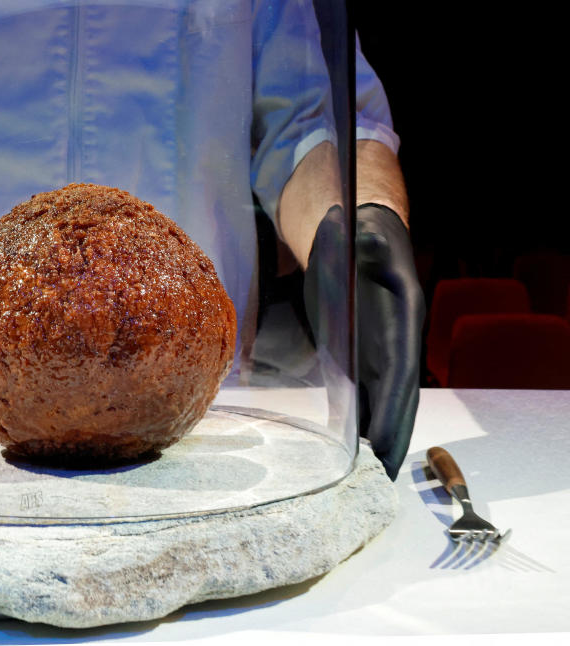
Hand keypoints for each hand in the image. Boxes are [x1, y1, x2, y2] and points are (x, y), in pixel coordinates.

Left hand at [304, 204, 424, 479]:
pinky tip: (357, 446)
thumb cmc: (359, 234)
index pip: (398, 371)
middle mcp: (398, 338)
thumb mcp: (363, 235)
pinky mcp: (365, 352)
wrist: (358, 233)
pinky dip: (367, 419)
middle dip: (392, 435)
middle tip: (381, 478)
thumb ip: (367, 245)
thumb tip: (368, 241)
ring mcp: (383, 348)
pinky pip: (370, 391)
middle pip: (398, 395)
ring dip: (381, 435)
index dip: (392, 408)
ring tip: (372, 475)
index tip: (382, 443)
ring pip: (386, 399)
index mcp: (402, 316)